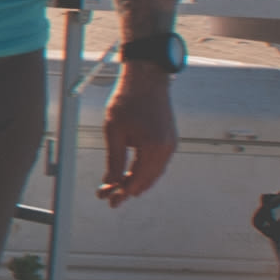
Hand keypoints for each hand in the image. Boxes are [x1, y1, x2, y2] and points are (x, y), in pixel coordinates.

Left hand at [98, 65, 178, 205]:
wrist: (146, 79)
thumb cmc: (127, 101)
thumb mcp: (114, 131)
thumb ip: (114, 160)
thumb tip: (110, 183)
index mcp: (153, 147)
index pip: (137, 179)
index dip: (122, 192)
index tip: (108, 200)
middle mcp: (166, 148)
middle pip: (148, 179)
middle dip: (129, 190)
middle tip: (112, 200)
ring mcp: (171, 144)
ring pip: (155, 173)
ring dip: (138, 182)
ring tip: (121, 190)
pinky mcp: (170, 139)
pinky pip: (159, 162)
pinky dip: (146, 171)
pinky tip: (134, 174)